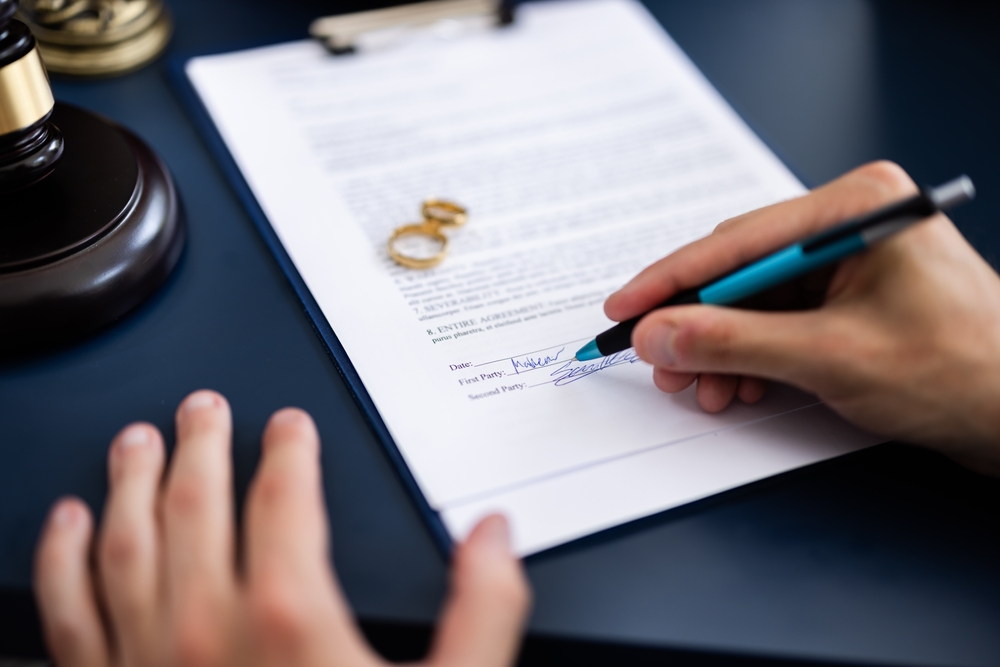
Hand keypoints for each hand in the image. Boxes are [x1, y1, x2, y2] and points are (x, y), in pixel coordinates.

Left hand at [34, 390, 529, 666]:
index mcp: (290, 619)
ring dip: (128, 481)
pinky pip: (70, 614)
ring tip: (136, 439)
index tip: (288, 426)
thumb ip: (483, 610)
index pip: (284, 498)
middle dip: (201, 445)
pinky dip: (62, 560)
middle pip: (196, 504)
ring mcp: (149, 663)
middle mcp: (207, 631)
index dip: (287, 450)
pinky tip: (66, 523)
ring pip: (125, 544)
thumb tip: (493, 538)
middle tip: (202, 408)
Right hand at [606, 161, 999, 475]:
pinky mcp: (850, 295)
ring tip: (701, 389)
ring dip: (721, 348)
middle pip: (741, 270)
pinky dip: (752, 356)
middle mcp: (851, 223)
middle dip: (696, 324)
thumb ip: (733, 342)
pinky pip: (779, 320)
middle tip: (659, 363)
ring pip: (754, 301)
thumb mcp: (830, 357)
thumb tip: (658, 335)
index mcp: (857, 207)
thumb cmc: (962, 373)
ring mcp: (851, 259)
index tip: (623, 308)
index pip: (738, 243)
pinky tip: (740, 385)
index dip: (671, 280)